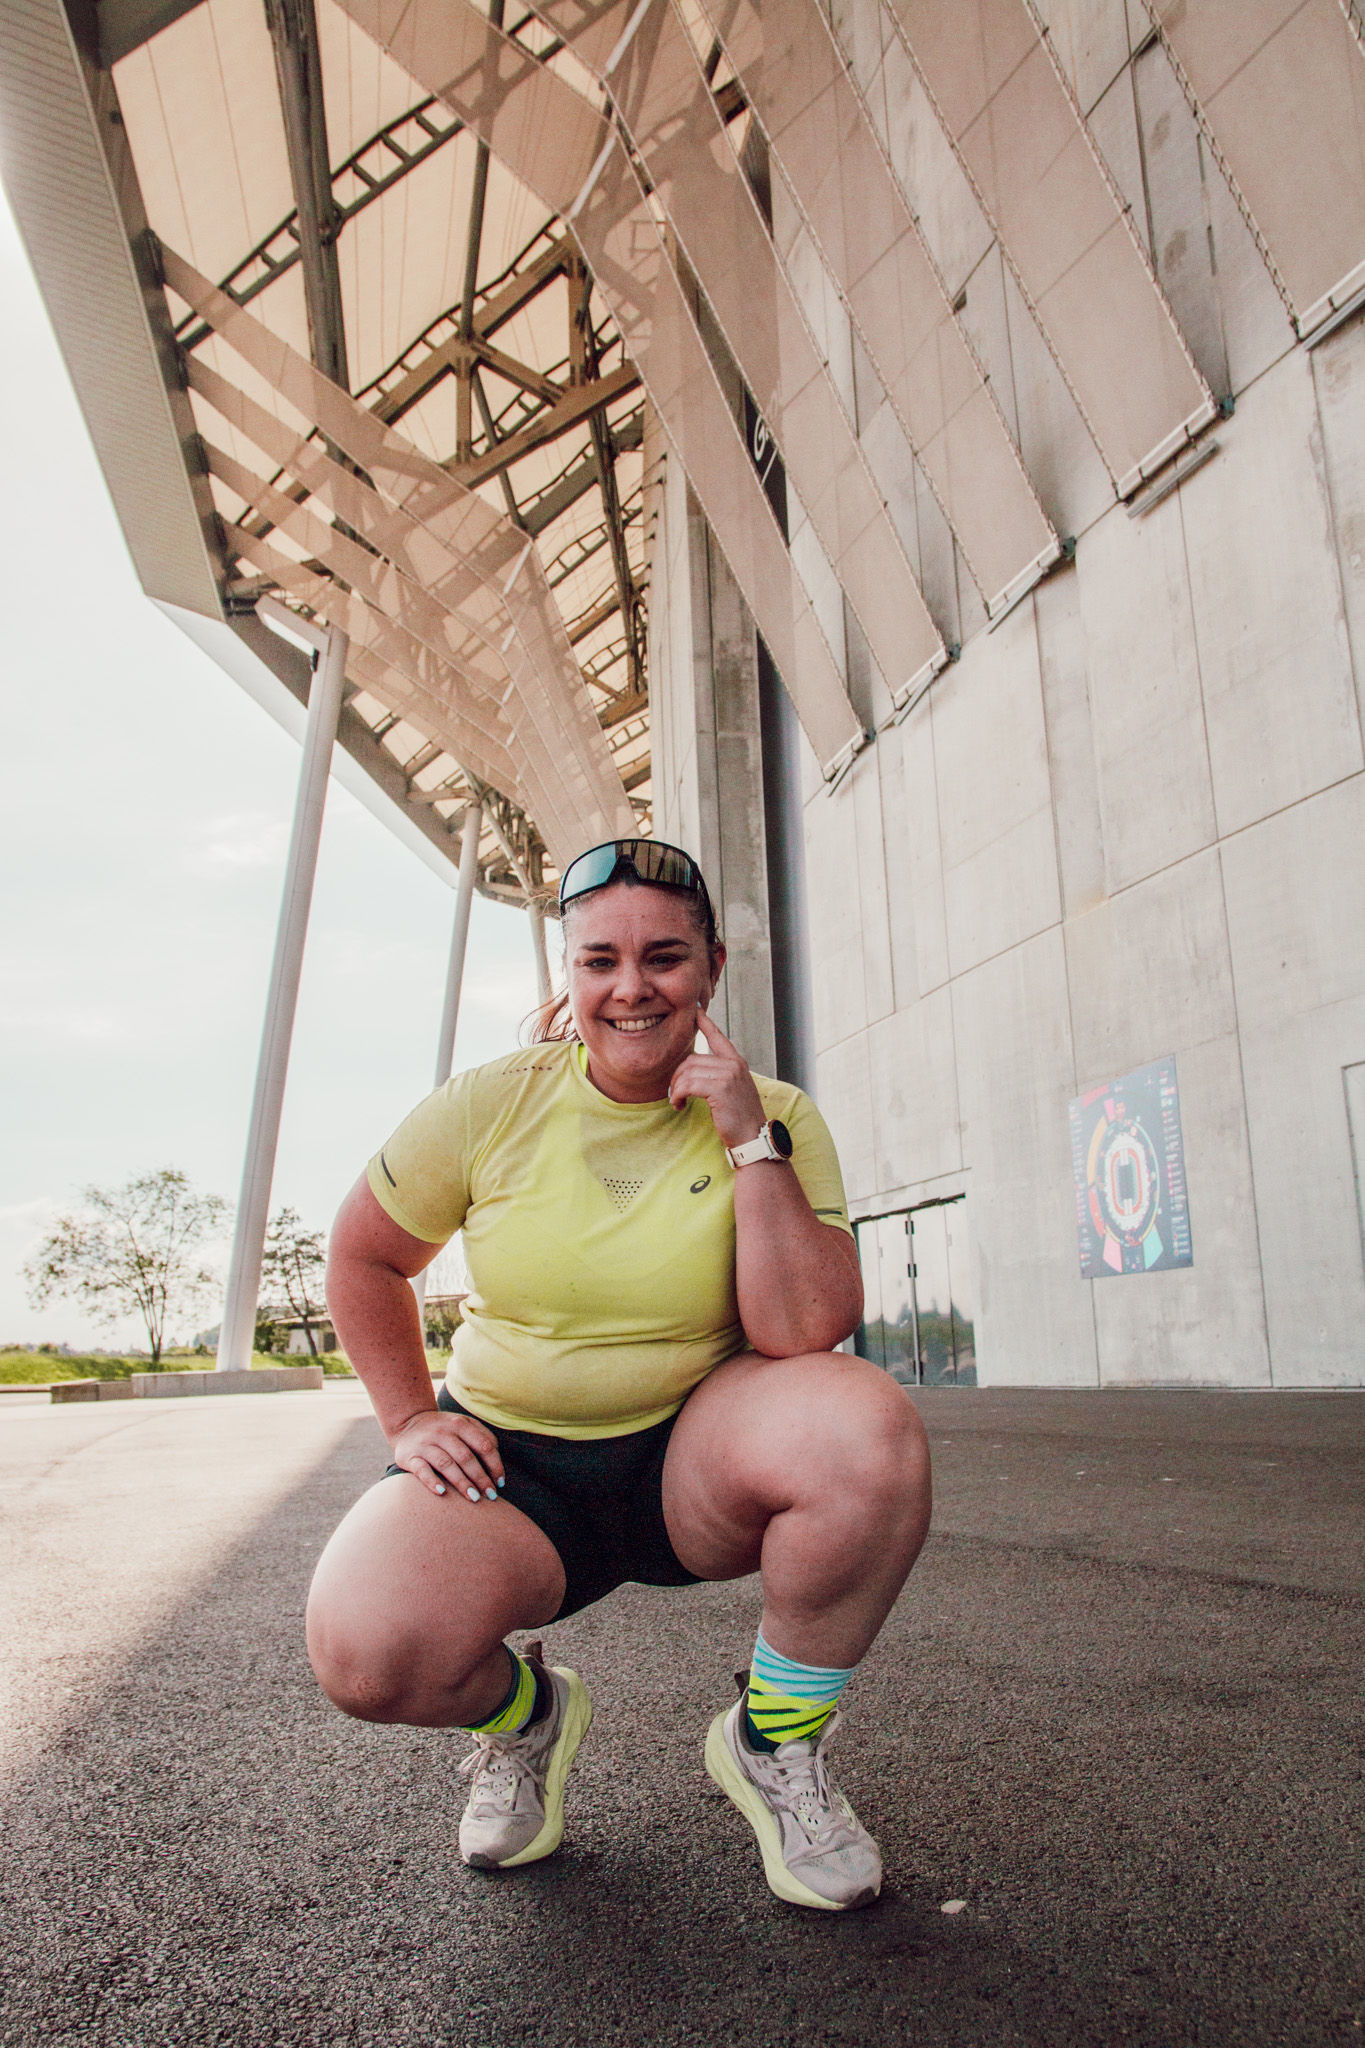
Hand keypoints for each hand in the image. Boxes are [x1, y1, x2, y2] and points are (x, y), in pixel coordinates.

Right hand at [390, 1408, 505, 1502]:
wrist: (407, 1423)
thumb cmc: (443, 1429)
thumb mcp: (462, 1425)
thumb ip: (481, 1437)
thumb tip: (497, 1460)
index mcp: (460, 1425)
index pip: (483, 1445)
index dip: (494, 1465)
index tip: (500, 1482)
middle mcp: (442, 1432)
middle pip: (466, 1456)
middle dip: (481, 1478)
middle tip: (491, 1495)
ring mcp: (425, 1444)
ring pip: (446, 1464)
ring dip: (462, 1482)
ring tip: (474, 1497)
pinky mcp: (410, 1456)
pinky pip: (421, 1470)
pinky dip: (431, 1481)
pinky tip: (442, 1493)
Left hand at [668, 1008, 767, 1147]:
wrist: (752, 1136)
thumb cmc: (740, 1118)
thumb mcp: (733, 1090)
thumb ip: (720, 1075)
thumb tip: (694, 1070)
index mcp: (737, 1063)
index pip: (718, 1037)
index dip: (706, 1024)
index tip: (696, 1012)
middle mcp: (734, 1064)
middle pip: (692, 1059)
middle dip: (677, 1077)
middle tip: (675, 1094)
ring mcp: (728, 1075)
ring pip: (688, 1072)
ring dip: (676, 1089)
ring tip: (677, 1102)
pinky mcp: (720, 1088)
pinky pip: (688, 1085)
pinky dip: (678, 1095)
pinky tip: (679, 1105)